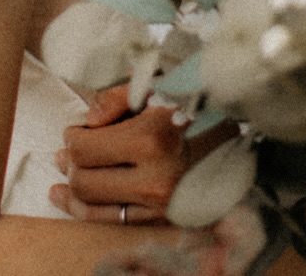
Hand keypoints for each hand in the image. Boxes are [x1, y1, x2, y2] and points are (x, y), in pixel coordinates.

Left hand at [48, 84, 237, 223]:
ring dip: (73, 192)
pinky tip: (72, 201)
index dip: (71, 137)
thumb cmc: (197, 102)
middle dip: (70, 164)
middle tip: (67, 150)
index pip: (84, 149)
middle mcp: (153, 178)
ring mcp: (160, 204)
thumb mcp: (156, 85)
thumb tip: (86, 120)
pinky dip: (89, 212)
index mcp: (149, 140)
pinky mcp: (165, 218)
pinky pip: (116, 221)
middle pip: (85, 181)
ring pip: (96, 207)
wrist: (244, 135)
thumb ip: (115, 99)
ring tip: (61, 180)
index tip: (75, 128)